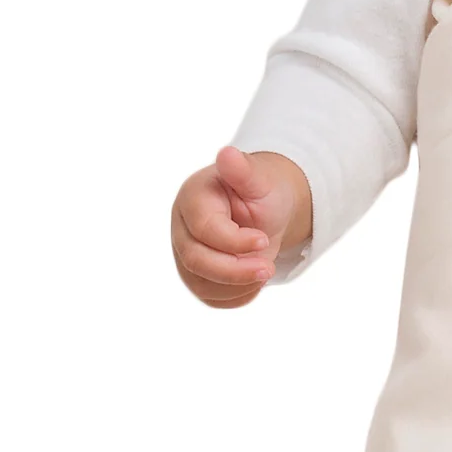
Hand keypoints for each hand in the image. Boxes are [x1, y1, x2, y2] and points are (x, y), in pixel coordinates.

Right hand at [171, 147, 311, 307]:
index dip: (234, 241)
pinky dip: (237, 295)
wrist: (266, 210)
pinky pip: (211, 297)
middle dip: (235, 270)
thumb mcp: (259, 179)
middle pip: (196, 260)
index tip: (263, 240)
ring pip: (201, 284)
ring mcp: (184, 253)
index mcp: (192, 198)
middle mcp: (182, 227)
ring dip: (239, 285)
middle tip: (269, 268)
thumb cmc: (262, 192)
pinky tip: (253, 280)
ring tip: (265, 269)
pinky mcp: (195, 276)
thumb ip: (243, 171)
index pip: (204, 229)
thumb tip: (227, 153)